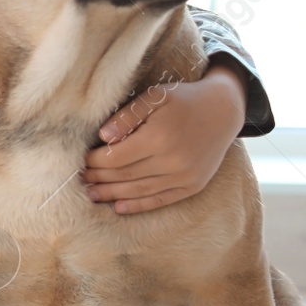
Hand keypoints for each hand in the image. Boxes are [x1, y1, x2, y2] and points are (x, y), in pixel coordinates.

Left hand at [80, 59, 247, 214]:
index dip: (94, 161)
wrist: (224, 110)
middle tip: (80, 179)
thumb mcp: (155, 97)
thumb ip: (127, 116)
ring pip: (139, 191)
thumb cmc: (184, 99)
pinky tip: (120, 207)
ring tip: (92, 195)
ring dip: (113, 195)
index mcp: (158, 138)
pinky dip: (139, 205)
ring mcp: (184, 176)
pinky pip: (160, 199)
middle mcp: (172, 161)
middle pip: (125, 176)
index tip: (80, 160)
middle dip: (99, 178)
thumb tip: (102, 136)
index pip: (115, 157)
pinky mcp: (192, 185)